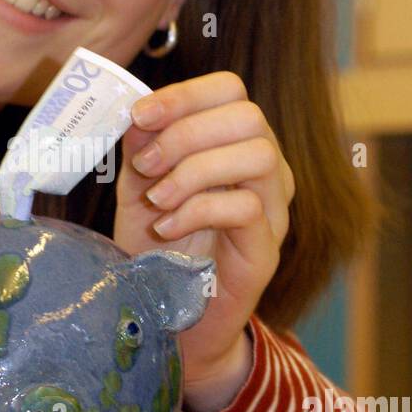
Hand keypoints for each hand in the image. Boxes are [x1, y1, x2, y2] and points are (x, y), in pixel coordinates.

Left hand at [113, 72, 295, 397]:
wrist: (169, 320)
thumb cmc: (157, 250)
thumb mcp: (139, 187)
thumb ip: (142, 146)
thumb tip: (138, 111)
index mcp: (235, 146)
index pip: (231, 91)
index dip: (184, 94)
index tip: (139, 115)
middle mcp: (265, 172)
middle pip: (249, 116)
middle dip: (186, 132)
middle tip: (145, 166)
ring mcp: (273, 211)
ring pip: (257, 155)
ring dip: (194, 171)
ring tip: (157, 200)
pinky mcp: (266, 251)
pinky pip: (246, 208)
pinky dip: (198, 210)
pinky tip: (166, 228)